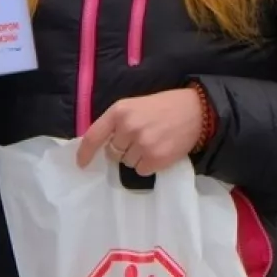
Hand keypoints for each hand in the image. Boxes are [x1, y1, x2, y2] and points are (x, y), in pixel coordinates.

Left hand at [76, 88, 205, 175]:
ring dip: (136, 157)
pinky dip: (148, 165)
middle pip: (112, 153)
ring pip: (127, 163)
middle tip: (138, 139)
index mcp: (119, 111)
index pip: (93, 136)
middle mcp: (128, 127)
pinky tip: (158, 152)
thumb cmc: (161, 107)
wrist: (194, 110)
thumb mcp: (133, 106)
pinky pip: (142, 171)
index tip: (81, 164)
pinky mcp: (157, 158)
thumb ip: (116, 122)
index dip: (85, 153)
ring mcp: (142, 144)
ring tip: (151, 143)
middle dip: (121, 150)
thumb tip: (100, 145)